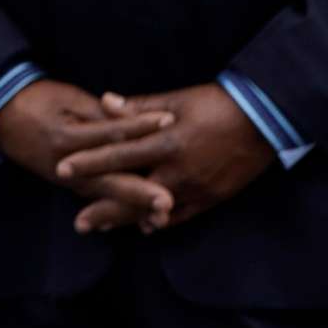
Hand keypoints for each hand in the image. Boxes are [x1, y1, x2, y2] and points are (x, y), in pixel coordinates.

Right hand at [0, 78, 178, 232]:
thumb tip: (134, 123)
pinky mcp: (67, 184)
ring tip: (162, 217)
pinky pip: (96, 196)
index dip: (140, 127)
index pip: (110, 134)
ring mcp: (65, 179)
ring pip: (104, 195)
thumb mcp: (68, 99)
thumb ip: (101, 114)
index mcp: (65, 138)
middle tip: (168, 203)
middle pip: (109, 180)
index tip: (169, 122)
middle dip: (140, 192)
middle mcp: (65, 165)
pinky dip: (118, 208)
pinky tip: (140, 219)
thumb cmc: (36, 100)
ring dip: (133, 207)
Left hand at [59, 85, 275, 232]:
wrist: (265, 118)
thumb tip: (103, 102)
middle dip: (104, 209)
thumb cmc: (217, 103)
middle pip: (132, 193)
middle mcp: (179, 170)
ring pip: (155, 210)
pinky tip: (144, 227)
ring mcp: (197, 187)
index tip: (62, 169)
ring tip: (101, 226)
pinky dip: (161, 221)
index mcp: (166, 141)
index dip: (89, 163)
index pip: (118, 154)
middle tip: (78, 223)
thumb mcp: (176, 100)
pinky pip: (183, 216)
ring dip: (127, 219)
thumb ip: (138, 107)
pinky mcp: (214, 197)